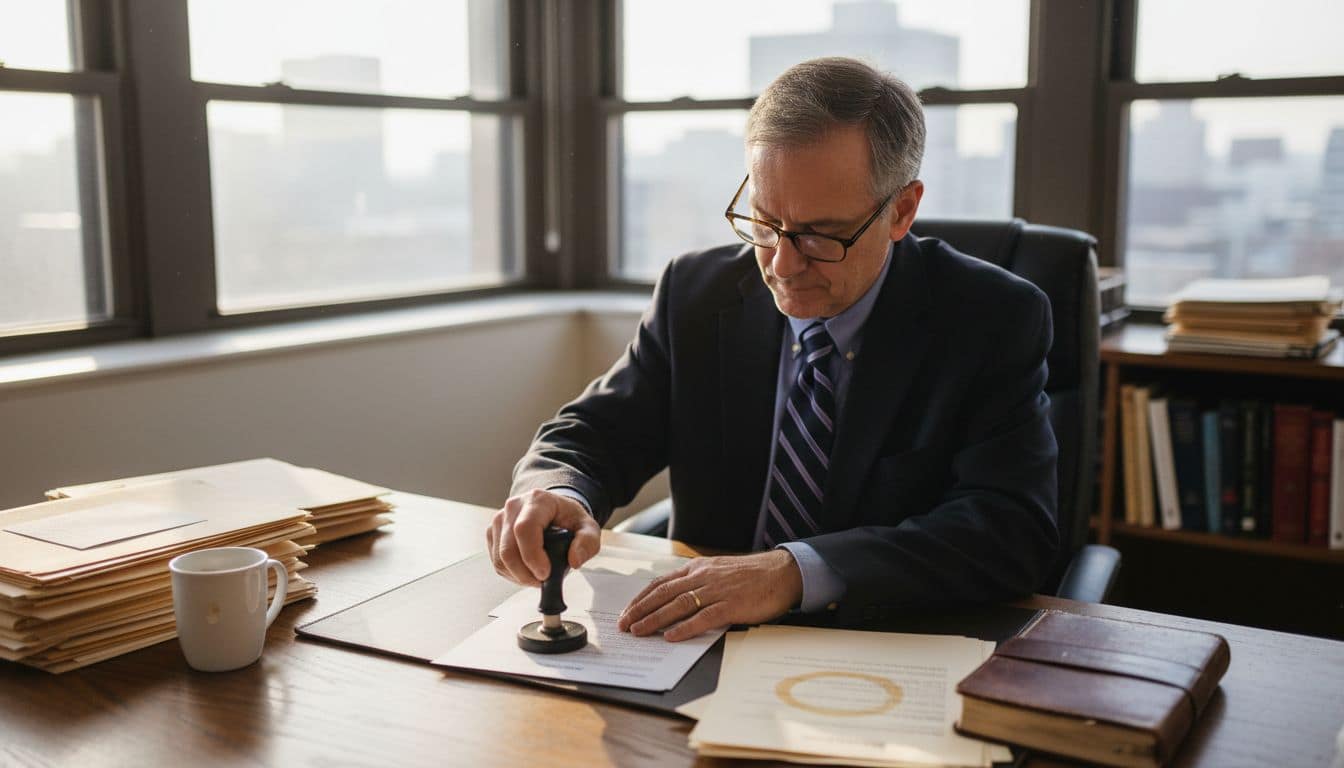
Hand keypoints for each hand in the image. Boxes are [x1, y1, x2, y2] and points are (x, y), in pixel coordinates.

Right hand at [486, 489, 600, 585]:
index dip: (532, 556)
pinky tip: (527, 570)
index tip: (545, 573)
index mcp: (538, 500)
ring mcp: (500, 519)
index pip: (525, 529)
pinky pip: (496, 562)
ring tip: (537, 575)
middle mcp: (514, 506)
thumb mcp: (588, 528)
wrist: (554, 513)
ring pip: (499, 559)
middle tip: (543, 580)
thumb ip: (588, 542)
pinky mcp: (492, 533)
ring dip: (519, 576)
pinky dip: (511, 573)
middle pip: (508, 549)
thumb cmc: (569, 520)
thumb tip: (574, 560)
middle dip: (525, 573)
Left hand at [616, 550, 802, 641]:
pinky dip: (685, 628)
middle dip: (640, 610)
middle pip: (663, 594)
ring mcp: (717, 591)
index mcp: (698, 568)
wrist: (782, 573)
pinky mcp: (732, 605)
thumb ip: (698, 581)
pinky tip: (671, 637)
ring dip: (655, 619)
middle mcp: (703, 577)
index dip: (641, 598)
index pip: (661, 583)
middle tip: (624, 625)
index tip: (627, 611)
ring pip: (678, 605)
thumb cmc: (752, 575)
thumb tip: (675, 597)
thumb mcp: (719, 571)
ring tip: (639, 632)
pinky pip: (703, 617)